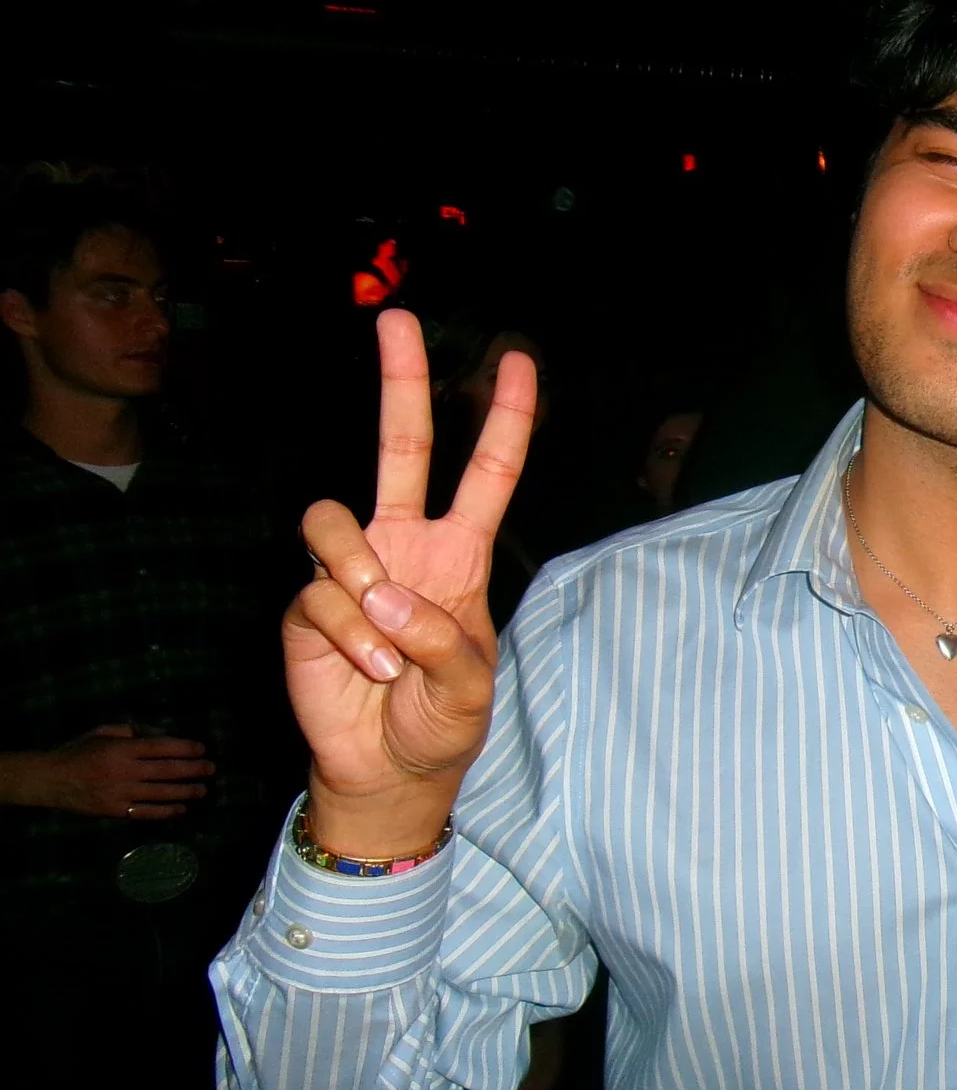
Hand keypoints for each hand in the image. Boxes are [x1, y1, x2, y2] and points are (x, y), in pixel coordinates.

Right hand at [20, 724, 213, 819]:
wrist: (48, 780)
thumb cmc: (78, 751)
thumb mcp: (104, 732)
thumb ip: (135, 731)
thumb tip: (165, 735)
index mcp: (120, 749)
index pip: (160, 747)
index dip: (184, 748)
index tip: (202, 749)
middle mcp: (123, 771)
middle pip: (165, 771)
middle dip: (192, 770)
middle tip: (211, 769)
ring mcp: (119, 793)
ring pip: (160, 793)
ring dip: (185, 792)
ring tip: (202, 790)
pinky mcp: (114, 811)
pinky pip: (145, 813)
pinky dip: (165, 812)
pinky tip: (180, 809)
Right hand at [283, 308, 535, 854]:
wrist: (390, 771)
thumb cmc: (442, 721)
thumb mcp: (470, 684)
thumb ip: (443, 637)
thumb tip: (385, 591)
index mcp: (459, 553)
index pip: (486, 473)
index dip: (504, 420)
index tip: (517, 362)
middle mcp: (402, 545)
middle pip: (400, 446)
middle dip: (401, 381)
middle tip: (398, 318)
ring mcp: (350, 570)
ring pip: (333, 519)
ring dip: (359, 577)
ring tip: (388, 644)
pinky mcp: (306, 605)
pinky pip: (319, 593)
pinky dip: (350, 635)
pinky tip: (369, 670)